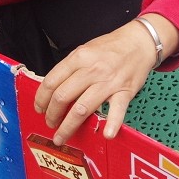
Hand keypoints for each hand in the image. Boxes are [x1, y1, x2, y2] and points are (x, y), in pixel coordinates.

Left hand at [32, 18, 160, 142]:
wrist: (139, 42)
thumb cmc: (111, 47)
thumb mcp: (85, 50)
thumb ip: (70, 68)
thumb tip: (53, 89)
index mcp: (79, 57)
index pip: (51, 81)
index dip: (41, 98)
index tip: (39, 108)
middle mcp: (92, 70)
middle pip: (62, 96)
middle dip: (51, 115)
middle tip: (50, 123)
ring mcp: (108, 82)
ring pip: (82, 108)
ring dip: (68, 126)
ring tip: (61, 136)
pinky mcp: (125, 92)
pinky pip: (117, 110)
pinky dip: (112, 124)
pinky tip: (107, 134)